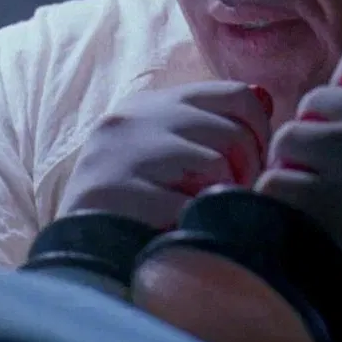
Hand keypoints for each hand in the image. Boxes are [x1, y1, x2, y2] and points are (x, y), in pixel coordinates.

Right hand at [59, 81, 273, 228]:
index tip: (252, 165)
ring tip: (199, 213)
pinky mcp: (120, 191)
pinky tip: (175, 229)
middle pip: (232, 132)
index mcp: (153, 104)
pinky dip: (192, 222)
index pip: (235, 95)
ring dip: (218, 196)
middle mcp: (138, 118)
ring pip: (216, 164)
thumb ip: (209, 125)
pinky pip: (190, 204)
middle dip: (246, 171)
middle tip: (230, 198)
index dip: (259, 132)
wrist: (76, 245)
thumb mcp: (164, 147)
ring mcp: (126, 153)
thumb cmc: (130, 198)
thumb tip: (264, 100)